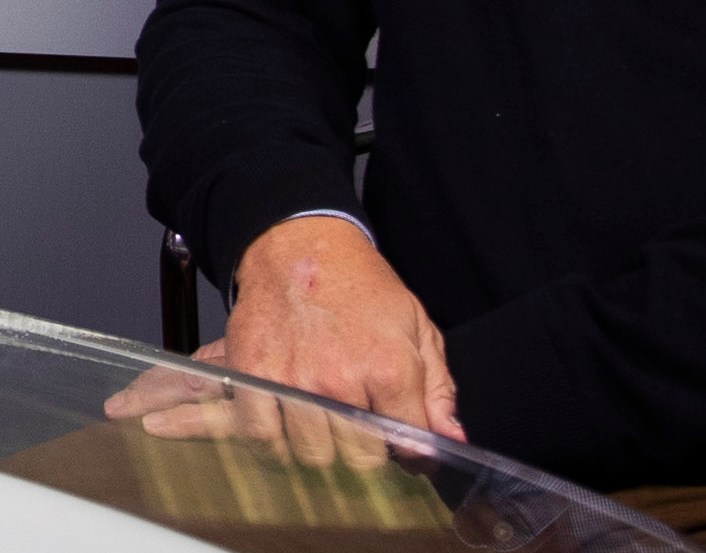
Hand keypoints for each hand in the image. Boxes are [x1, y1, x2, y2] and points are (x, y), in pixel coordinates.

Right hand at [106, 217, 460, 465]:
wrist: (300, 245)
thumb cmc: (361, 285)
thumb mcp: (416, 326)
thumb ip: (438, 389)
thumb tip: (452, 439)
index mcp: (389, 369)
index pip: (408, 447)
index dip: (410, 452)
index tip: (403, 445)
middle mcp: (340, 381)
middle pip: (358, 461)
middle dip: (365, 452)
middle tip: (360, 427)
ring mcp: (293, 382)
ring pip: (310, 456)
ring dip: (320, 448)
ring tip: (325, 422)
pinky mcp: (253, 376)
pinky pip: (261, 437)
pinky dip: (273, 439)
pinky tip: (287, 421)